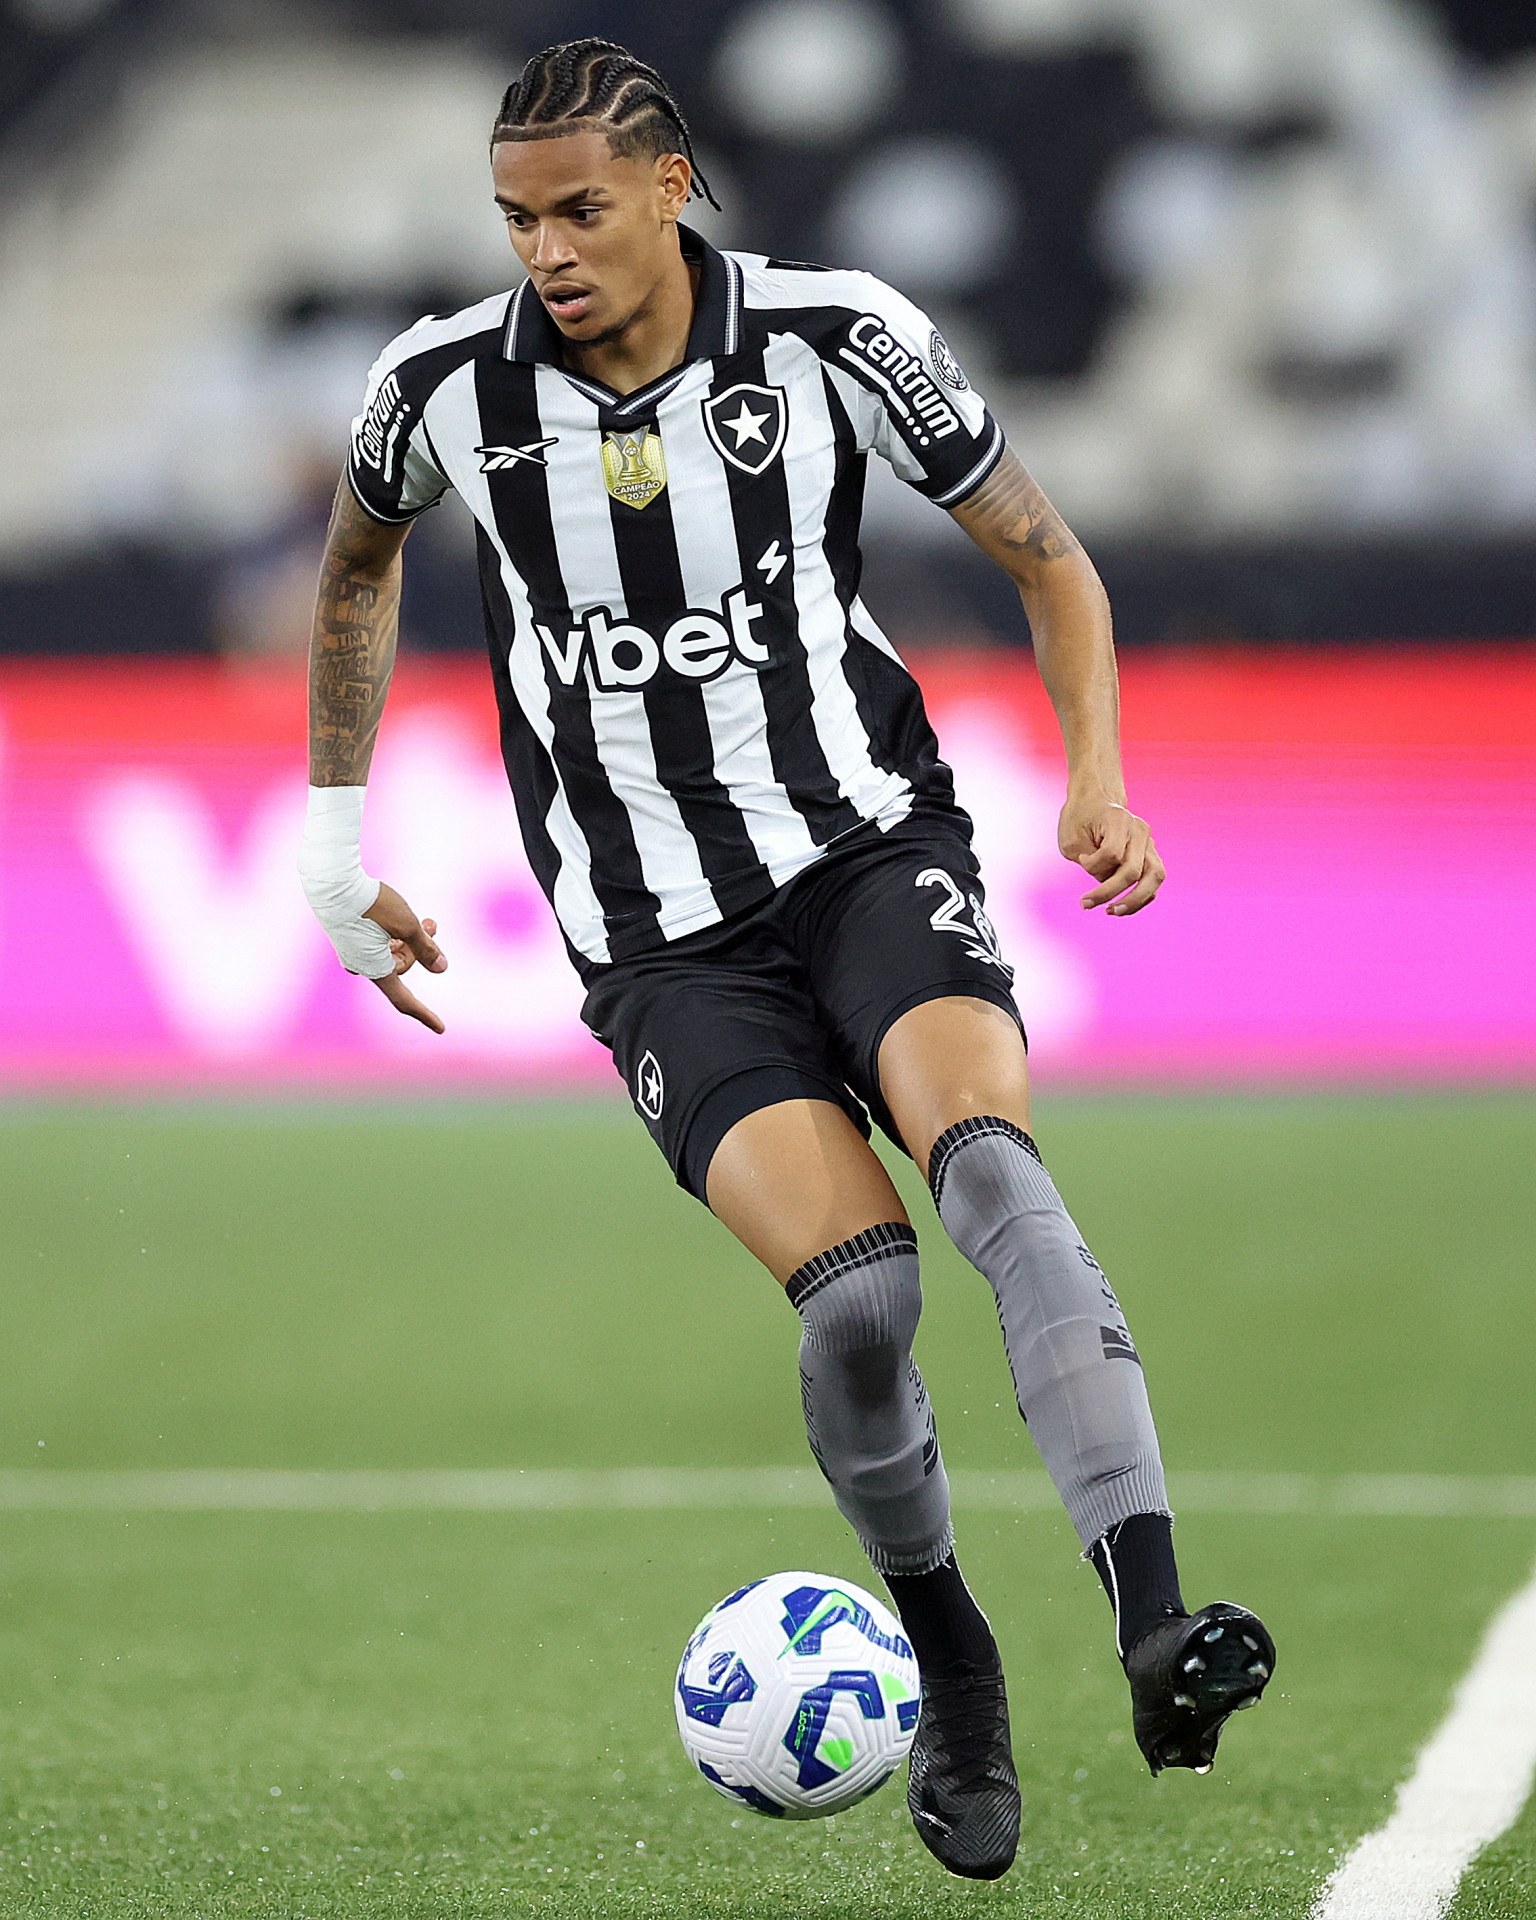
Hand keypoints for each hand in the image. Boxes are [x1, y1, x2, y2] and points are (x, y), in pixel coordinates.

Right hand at [364, 881, 447, 1030]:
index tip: (441, 1028)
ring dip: (410, 939)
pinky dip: (394, 934)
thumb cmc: (371, 903)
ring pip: (391, 953)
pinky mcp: (349, 937)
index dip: (424, 1014)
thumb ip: (426, 948)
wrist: (332, 881)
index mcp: (373, 968)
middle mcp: (360, 965)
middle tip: (432, 924)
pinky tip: (401, 917)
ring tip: (426, 919)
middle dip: (420, 949)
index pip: (403, 999)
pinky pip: (378, 944)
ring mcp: (352, 951)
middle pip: (401, 966)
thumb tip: (442, 968)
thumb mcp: (407, 924)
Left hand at [1059, 794, 1164, 915]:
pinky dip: (1140, 897)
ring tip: (1112, 911)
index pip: (1111, 854)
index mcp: (1119, 820)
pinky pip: (1153, 881)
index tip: (1081, 859)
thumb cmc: (1079, 818)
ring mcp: (1149, 843)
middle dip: (1109, 892)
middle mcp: (1139, 831)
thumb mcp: (1071, 838)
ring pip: (1155, 877)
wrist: (1095, 800)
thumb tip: (1108, 882)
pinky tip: (1121, 906)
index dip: (1092, 865)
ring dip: (1135, 900)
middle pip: (1134, 870)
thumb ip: (1090, 862)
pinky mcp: (1150, 855)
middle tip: (1086, 904)